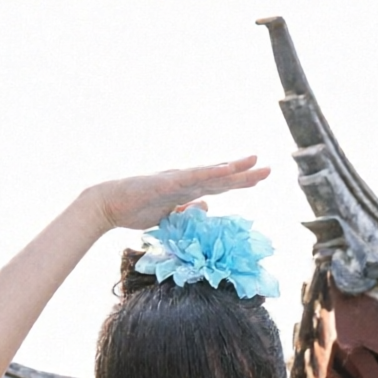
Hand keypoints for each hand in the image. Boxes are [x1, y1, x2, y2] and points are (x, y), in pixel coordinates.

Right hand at [86, 158, 270, 234]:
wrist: (109, 205)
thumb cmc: (137, 209)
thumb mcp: (172, 215)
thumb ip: (189, 210)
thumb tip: (208, 207)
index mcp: (188, 190)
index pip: (220, 186)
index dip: (240, 182)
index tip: (259, 178)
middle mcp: (186, 181)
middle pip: (221, 178)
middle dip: (245, 174)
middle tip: (268, 168)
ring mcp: (177, 180)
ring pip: (211, 174)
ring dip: (233, 169)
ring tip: (253, 162)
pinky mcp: (166, 183)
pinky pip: (192, 178)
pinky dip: (210, 173)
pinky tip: (225, 170)